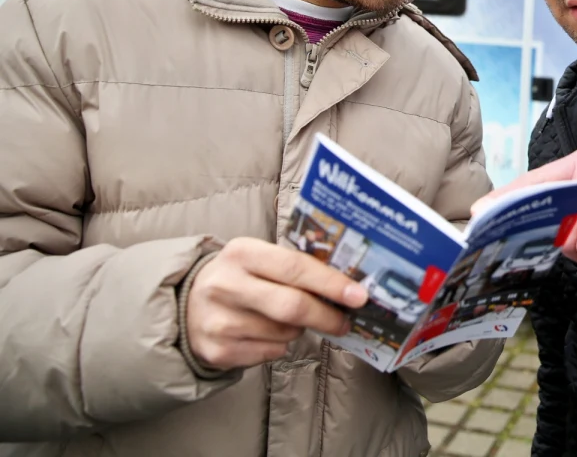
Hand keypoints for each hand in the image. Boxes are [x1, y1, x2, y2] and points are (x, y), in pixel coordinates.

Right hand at [186, 237, 368, 369]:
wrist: (186, 307)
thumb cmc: (239, 278)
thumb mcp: (258, 259)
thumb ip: (295, 267)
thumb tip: (347, 285)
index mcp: (242, 253)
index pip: (295, 267)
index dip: (331, 283)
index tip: (359, 295)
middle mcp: (226, 285)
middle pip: (292, 306)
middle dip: (326, 316)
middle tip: (344, 321)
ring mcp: (219, 321)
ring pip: (285, 333)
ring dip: (298, 329)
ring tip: (286, 319)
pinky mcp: (218, 351)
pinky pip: (270, 353)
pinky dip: (279, 346)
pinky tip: (265, 333)